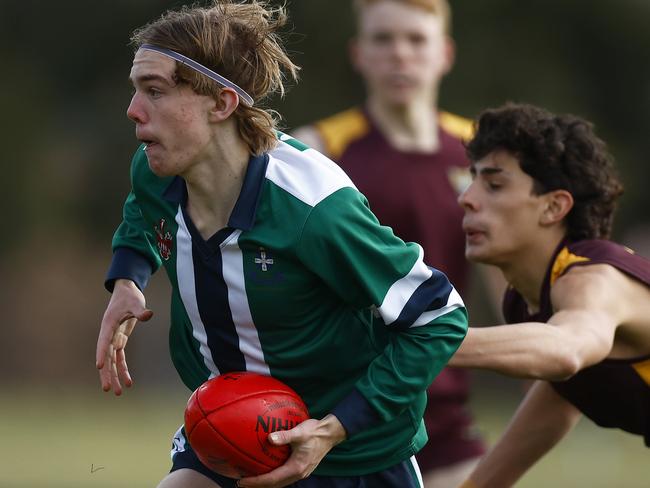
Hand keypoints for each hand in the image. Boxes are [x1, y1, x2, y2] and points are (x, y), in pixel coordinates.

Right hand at [95, 279, 152, 394]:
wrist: (126, 291)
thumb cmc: (129, 296)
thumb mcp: (136, 301)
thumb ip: (140, 310)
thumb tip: (148, 315)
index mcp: (108, 325)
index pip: (104, 342)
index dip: (102, 354)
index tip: (100, 366)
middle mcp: (108, 334)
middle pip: (106, 357)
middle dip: (107, 373)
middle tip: (108, 388)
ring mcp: (113, 338)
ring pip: (112, 361)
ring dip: (115, 376)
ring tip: (118, 392)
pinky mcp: (120, 340)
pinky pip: (120, 358)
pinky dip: (123, 369)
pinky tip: (128, 382)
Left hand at [237, 414, 346, 487]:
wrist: (331, 433)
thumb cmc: (315, 431)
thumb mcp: (299, 432)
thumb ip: (284, 436)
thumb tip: (269, 438)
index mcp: (296, 468)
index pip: (272, 479)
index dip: (256, 482)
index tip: (242, 481)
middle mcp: (298, 473)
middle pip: (274, 485)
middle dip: (258, 486)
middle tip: (241, 483)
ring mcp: (301, 472)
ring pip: (280, 483)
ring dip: (266, 483)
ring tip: (252, 480)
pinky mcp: (302, 468)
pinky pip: (284, 477)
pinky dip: (273, 477)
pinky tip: (267, 470)